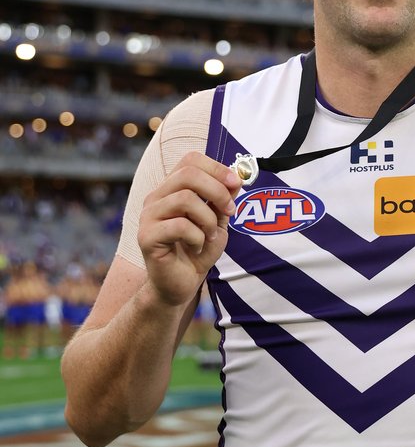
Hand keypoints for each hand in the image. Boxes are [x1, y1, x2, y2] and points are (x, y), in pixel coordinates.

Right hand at [138, 152, 239, 306]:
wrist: (180, 285)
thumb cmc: (197, 252)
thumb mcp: (217, 222)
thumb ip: (222, 200)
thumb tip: (236, 178)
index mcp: (172, 189)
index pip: (191, 160)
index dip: (217, 168)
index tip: (236, 184)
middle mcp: (156, 198)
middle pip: (188, 174)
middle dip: (217, 191)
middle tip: (230, 211)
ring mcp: (148, 216)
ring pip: (185, 199)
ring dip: (208, 219)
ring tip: (209, 236)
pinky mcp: (146, 236)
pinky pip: (180, 226)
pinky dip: (197, 237)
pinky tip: (197, 248)